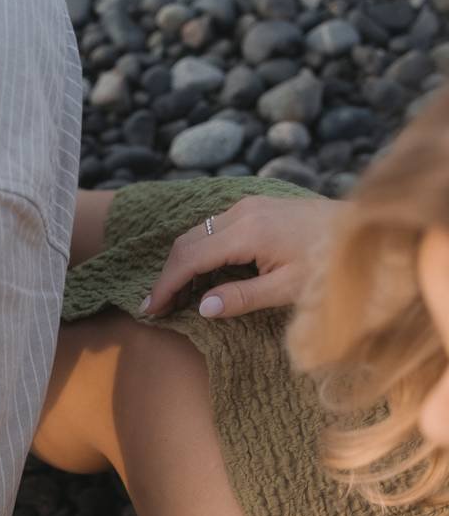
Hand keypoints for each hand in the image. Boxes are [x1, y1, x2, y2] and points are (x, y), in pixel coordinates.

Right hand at [140, 194, 339, 320]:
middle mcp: (243, 211)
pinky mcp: (257, 206)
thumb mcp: (287, 290)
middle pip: (188, 241)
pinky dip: (199, 250)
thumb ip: (241, 298)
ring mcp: (250, 205)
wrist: (364, 230)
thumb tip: (201, 308)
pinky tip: (199, 273)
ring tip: (173, 294)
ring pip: (198, 232)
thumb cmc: (331, 264)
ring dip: (181, 262)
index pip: (190, 258)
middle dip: (167, 274)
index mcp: (248, 232)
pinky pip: (215, 227)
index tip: (150, 310)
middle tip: (155, 306)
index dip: (166, 285)